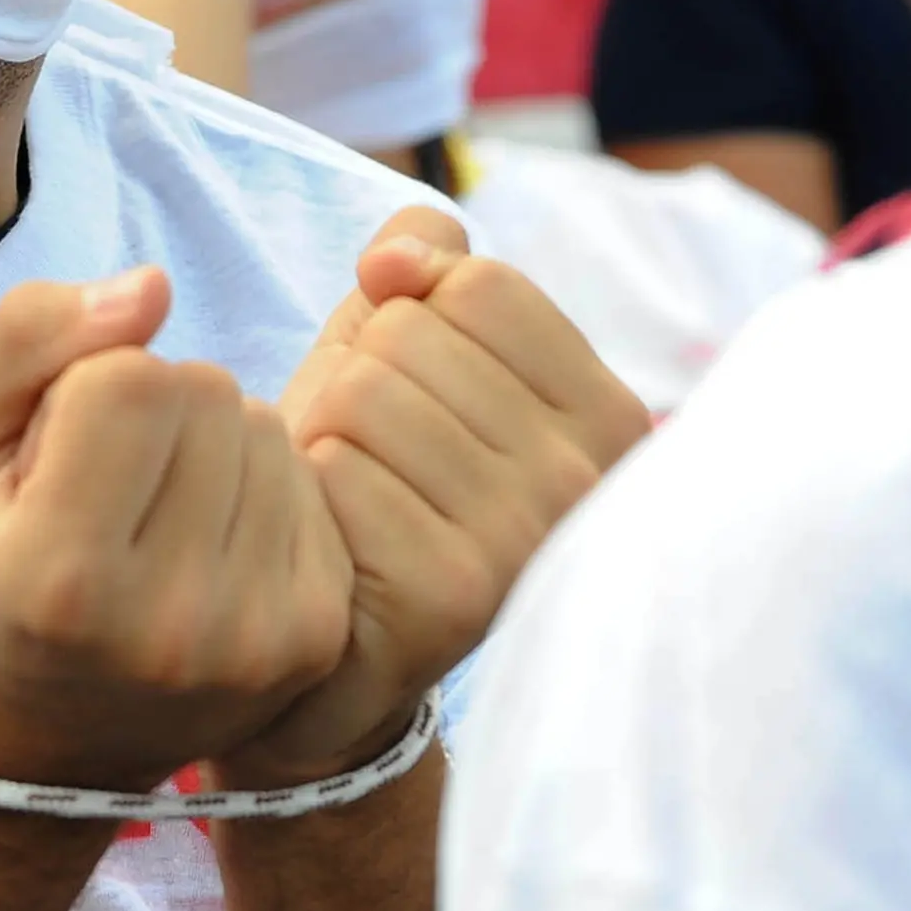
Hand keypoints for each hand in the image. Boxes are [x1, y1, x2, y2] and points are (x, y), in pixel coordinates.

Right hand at [0, 268, 355, 791]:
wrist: (53, 740)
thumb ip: (26, 338)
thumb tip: (152, 286)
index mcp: (64, 579)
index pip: (129, 379)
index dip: (89, 384)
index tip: (62, 451)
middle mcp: (169, 623)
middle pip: (210, 394)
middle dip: (161, 409)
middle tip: (115, 487)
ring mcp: (256, 637)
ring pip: (268, 428)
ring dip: (218, 444)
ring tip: (163, 515)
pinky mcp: (317, 634)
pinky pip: (314, 482)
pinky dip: (266, 488)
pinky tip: (217, 542)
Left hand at [221, 209, 649, 778]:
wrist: (334, 653)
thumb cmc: (377, 480)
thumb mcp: (413, 356)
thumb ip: (432, 267)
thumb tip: (396, 258)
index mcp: (605, 412)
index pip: (479, 284)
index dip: (409, 313)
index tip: (410, 385)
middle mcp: (588, 477)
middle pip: (410, 337)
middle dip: (357, 381)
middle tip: (371, 460)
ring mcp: (528, 540)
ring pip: (364, 397)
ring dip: (322, 438)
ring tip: (348, 496)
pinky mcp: (453, 597)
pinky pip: (335, 474)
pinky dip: (305, 498)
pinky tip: (329, 543)